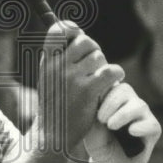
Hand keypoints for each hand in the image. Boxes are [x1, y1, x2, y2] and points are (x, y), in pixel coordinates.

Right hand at [37, 21, 125, 151]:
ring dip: (104, 66)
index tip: (77, 35)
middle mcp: (58, 67)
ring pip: (99, 57)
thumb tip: (74, 32)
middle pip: (86, 41)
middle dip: (94, 50)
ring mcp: (73, 79)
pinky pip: (111, 71)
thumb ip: (57, 56)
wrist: (52, 134)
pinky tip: (112, 83)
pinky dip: (116, 75)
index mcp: (47, 62)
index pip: (59, 30)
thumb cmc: (53, 105)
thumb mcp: (47, 77)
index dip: (72, 28)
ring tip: (100, 78)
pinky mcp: (89, 92)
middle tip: (94, 64)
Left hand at [84, 81, 160, 162]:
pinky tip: (131, 131)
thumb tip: (95, 97)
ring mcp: (143, 114)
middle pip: (124, 89)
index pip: (109, 81)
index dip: (101, 88)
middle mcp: (129, 102)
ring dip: (123, 115)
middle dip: (111, 102)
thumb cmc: (99, 142)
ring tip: (111, 126)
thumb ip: (92, 113)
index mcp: (112, 96)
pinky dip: (141, 127)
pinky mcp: (153, 129)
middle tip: (100, 118)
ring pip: (138, 105)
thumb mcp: (89, 128)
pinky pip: (151, 124)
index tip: (91, 102)